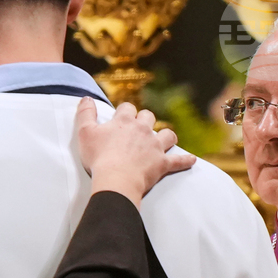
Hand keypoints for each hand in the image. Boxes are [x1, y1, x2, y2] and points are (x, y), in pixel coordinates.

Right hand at [75, 98, 195, 208]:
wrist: (116, 179)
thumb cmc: (99, 157)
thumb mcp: (85, 133)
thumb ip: (85, 113)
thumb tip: (86, 97)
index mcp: (124, 121)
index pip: (127, 107)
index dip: (125, 110)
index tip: (121, 116)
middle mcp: (142, 130)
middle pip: (148, 117)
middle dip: (145, 119)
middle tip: (139, 127)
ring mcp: (154, 146)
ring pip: (167, 134)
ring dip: (165, 135)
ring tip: (163, 139)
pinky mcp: (162, 163)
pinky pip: (178, 161)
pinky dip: (185, 160)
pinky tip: (192, 160)